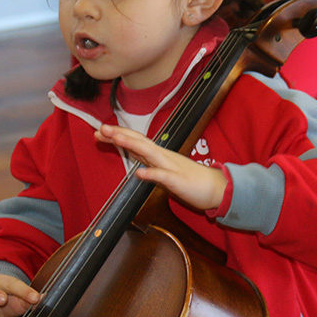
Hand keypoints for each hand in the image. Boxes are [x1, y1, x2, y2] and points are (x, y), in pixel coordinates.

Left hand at [95, 124, 226, 210]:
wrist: (216, 188)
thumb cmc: (192, 180)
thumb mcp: (166, 171)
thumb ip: (151, 164)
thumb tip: (135, 160)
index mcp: (159, 155)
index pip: (136, 142)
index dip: (118, 135)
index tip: (100, 132)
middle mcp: (163, 157)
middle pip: (139, 142)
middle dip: (120, 134)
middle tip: (101, 128)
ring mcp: (171, 167)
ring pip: (149, 153)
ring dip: (131, 144)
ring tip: (115, 138)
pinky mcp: (179, 181)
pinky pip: (163, 176)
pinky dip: (151, 173)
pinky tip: (139, 173)